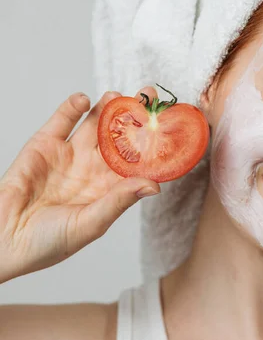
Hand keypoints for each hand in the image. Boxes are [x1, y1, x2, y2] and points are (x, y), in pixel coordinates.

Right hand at [0, 88, 160, 282]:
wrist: (2, 241)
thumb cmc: (47, 243)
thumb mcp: (90, 224)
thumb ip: (119, 201)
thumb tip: (155, 185)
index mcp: (110, 189)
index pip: (138, 162)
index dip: (153, 145)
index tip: (168, 127)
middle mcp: (93, 168)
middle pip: (120, 138)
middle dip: (135, 118)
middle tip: (149, 96)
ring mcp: (70, 155)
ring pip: (94, 124)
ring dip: (107, 108)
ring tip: (120, 96)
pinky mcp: (44, 146)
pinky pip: (62, 121)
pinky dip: (73, 107)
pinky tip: (86, 99)